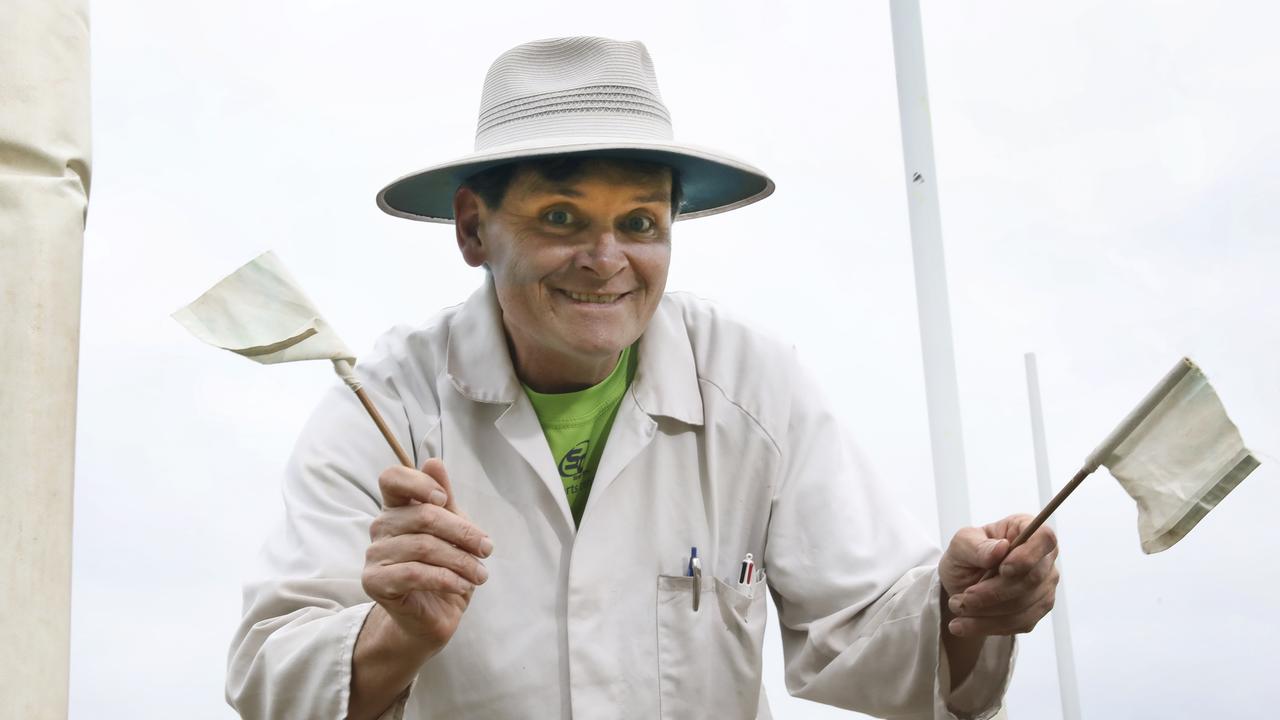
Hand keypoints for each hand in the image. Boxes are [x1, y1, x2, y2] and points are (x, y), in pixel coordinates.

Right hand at [361, 458, 493, 649]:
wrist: (432, 617)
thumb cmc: (444, 569)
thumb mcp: (452, 532)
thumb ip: (445, 499)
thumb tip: (433, 461)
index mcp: (396, 508)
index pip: (392, 478)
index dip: (418, 483)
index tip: (445, 499)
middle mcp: (381, 527)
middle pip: (422, 516)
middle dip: (463, 532)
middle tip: (487, 549)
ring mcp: (374, 555)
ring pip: (423, 547)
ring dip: (461, 561)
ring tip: (480, 575)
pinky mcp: (374, 582)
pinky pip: (414, 573)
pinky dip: (446, 578)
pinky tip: (462, 585)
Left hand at [939, 514, 1058, 638]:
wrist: (962, 582)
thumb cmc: (966, 554)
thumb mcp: (961, 544)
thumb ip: (977, 545)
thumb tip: (1000, 549)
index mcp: (1026, 529)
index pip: (1044, 538)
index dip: (1028, 556)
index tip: (1002, 569)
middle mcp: (1043, 558)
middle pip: (1033, 578)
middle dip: (994, 592)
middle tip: (962, 598)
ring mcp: (1044, 586)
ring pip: (1025, 606)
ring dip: (987, 613)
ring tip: (957, 609)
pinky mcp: (1037, 610)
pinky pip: (1020, 623)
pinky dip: (988, 626)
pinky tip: (964, 625)